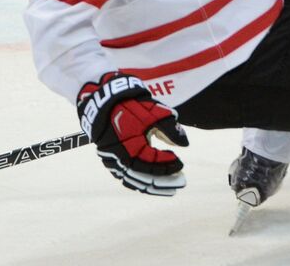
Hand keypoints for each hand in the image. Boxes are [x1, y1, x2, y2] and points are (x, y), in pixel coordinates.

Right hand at [77, 72, 187, 195]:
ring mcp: (113, 161)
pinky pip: (126, 176)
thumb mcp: (153, 113)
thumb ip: (170, 129)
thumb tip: (185, 144)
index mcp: (130, 146)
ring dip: (153, 185)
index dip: (167, 164)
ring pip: (134, 180)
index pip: (152, 162)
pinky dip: (140, 181)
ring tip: (170, 187)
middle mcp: (119, 158)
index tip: (181, 162)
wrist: (104, 102)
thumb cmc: (131, 106)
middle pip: (144, 177)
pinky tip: (153, 183)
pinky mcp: (111, 160)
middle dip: (164, 181)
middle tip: (181, 182)